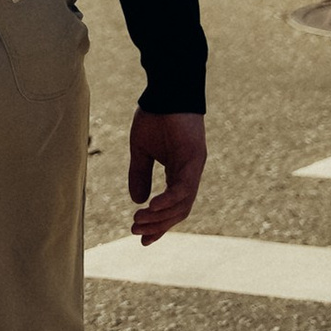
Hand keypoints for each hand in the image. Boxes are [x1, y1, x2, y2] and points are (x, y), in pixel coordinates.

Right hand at [126, 110, 206, 242]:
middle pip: (179, 211)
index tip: (142, 239)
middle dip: (158, 225)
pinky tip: (153, 206)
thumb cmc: (155, 116)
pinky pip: (184, 187)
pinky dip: (169, 200)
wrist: (166, 91)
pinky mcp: (194, 159)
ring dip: (161, 216)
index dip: (158, 224)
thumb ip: (140, 174)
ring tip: (140, 221)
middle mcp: (189, 174)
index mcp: (178, 173)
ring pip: (182, 204)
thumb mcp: (141, 150)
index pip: (171, 207)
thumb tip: (137, 201)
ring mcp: (194, 168)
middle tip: (136, 231)